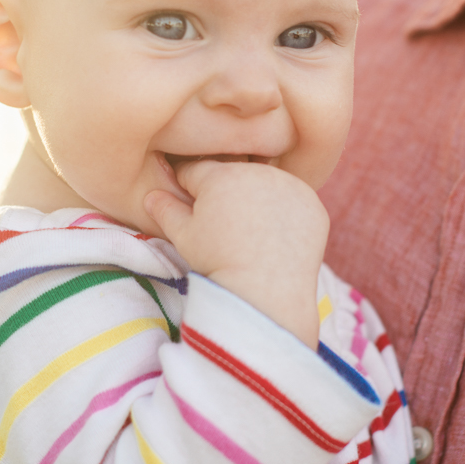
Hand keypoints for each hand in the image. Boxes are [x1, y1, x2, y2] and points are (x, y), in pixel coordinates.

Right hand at [145, 161, 328, 349]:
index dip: (187, 189)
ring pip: (265, 184)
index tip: (190, 209)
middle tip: (223, 226)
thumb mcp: (183, 237)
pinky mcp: (313, 204)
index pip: (195, 171)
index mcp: (221, 174)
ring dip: (256, 198)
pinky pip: (293, 201)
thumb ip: (165, 210)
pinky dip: (285, 213)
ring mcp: (290, 186)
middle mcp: (258, 171)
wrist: (266, 292)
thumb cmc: (217, 262)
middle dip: (224, 192)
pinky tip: (276, 236)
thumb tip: (151, 196)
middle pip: (233, 174)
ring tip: (250, 232)